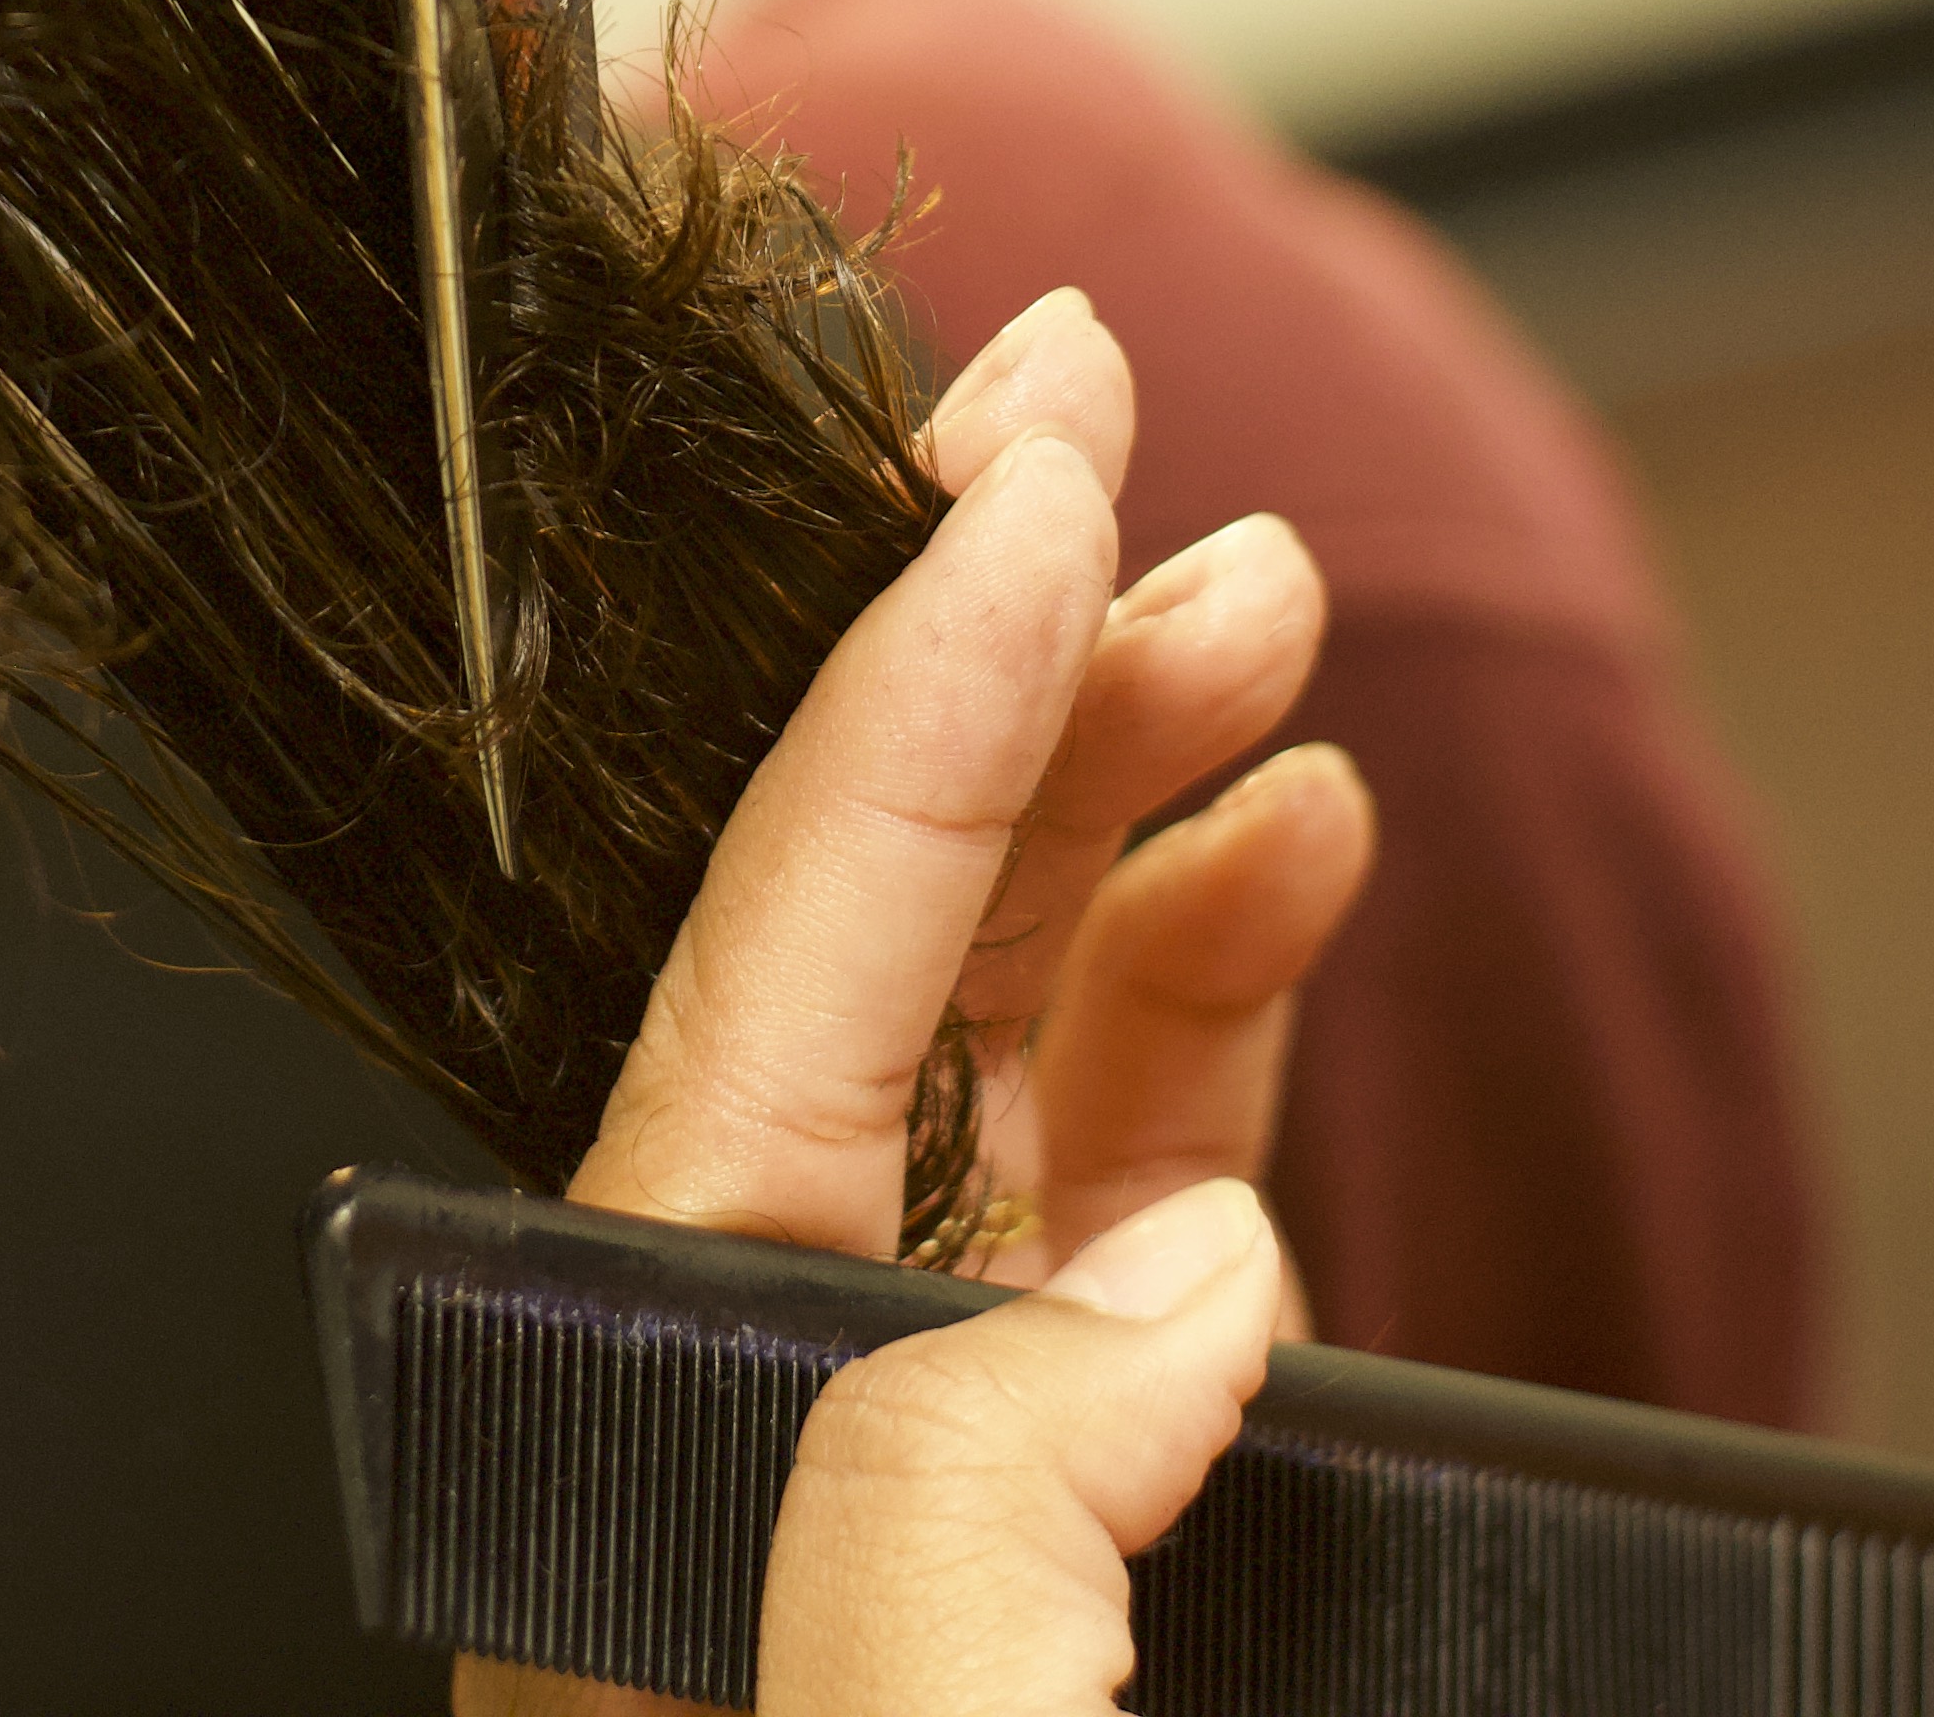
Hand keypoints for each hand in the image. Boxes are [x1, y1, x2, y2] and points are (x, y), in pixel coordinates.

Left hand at [466, 286, 1374, 1716]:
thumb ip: (963, 1519)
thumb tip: (1174, 1280)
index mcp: (645, 1434)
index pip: (759, 986)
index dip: (899, 711)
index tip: (1011, 487)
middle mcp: (772, 1395)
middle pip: (869, 943)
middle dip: (1007, 657)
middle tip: (1095, 413)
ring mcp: (932, 1434)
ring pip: (1021, 1024)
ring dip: (1137, 780)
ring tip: (1257, 602)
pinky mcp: (1093, 1505)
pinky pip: (1140, 1178)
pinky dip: (1219, 987)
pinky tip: (1289, 848)